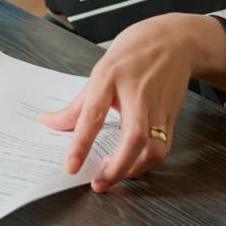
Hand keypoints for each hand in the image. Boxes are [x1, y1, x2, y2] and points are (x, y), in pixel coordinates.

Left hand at [41, 13, 225, 192]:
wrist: (176, 41)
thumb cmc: (133, 54)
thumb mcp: (99, 72)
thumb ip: (76, 104)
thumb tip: (49, 123)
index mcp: (110, 78)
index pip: (93, 115)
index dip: (80, 143)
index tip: (70, 166)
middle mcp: (137, 94)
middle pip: (133, 137)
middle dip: (117, 167)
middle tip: (98, 184)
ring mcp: (158, 106)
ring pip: (154, 147)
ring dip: (134, 168)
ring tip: (112, 176)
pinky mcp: (172, 116)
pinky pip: (163, 147)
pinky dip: (146, 162)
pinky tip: (131, 165)